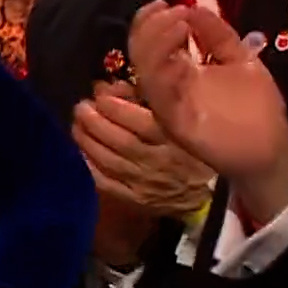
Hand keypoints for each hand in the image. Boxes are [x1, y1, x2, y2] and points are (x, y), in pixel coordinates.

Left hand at [72, 81, 214, 218]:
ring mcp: (147, 184)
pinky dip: (89, 166)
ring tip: (76, 125)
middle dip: (95, 121)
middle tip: (81, 106)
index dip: (115, 106)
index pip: (142, 122)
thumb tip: (110, 87)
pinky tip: (81, 151)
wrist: (211, 191)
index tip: (100, 92)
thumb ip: (147, 100)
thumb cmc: (192, 146)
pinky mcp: (137, 199)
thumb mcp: (180, 119)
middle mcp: (161, 163)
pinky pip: (107, 182)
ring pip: (109, 161)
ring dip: (87, 141)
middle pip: (121, 141)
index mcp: (177, 140)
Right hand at [127, 0, 287, 222]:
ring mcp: (169, 105)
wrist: (270, 150)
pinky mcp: (175, 123)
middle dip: (151, 27)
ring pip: (145, 71)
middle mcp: (167, 86)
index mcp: (178, 70)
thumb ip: (219, 36)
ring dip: (156, 44)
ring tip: (179, 25)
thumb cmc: (256, 108)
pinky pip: (160, 97)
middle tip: (174, 12)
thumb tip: (194, 6)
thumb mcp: (240, 61)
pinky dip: (163, 74)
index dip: (152, 20)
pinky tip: (180, 58)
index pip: (150, 41)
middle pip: (140, 52)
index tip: (168, 2)